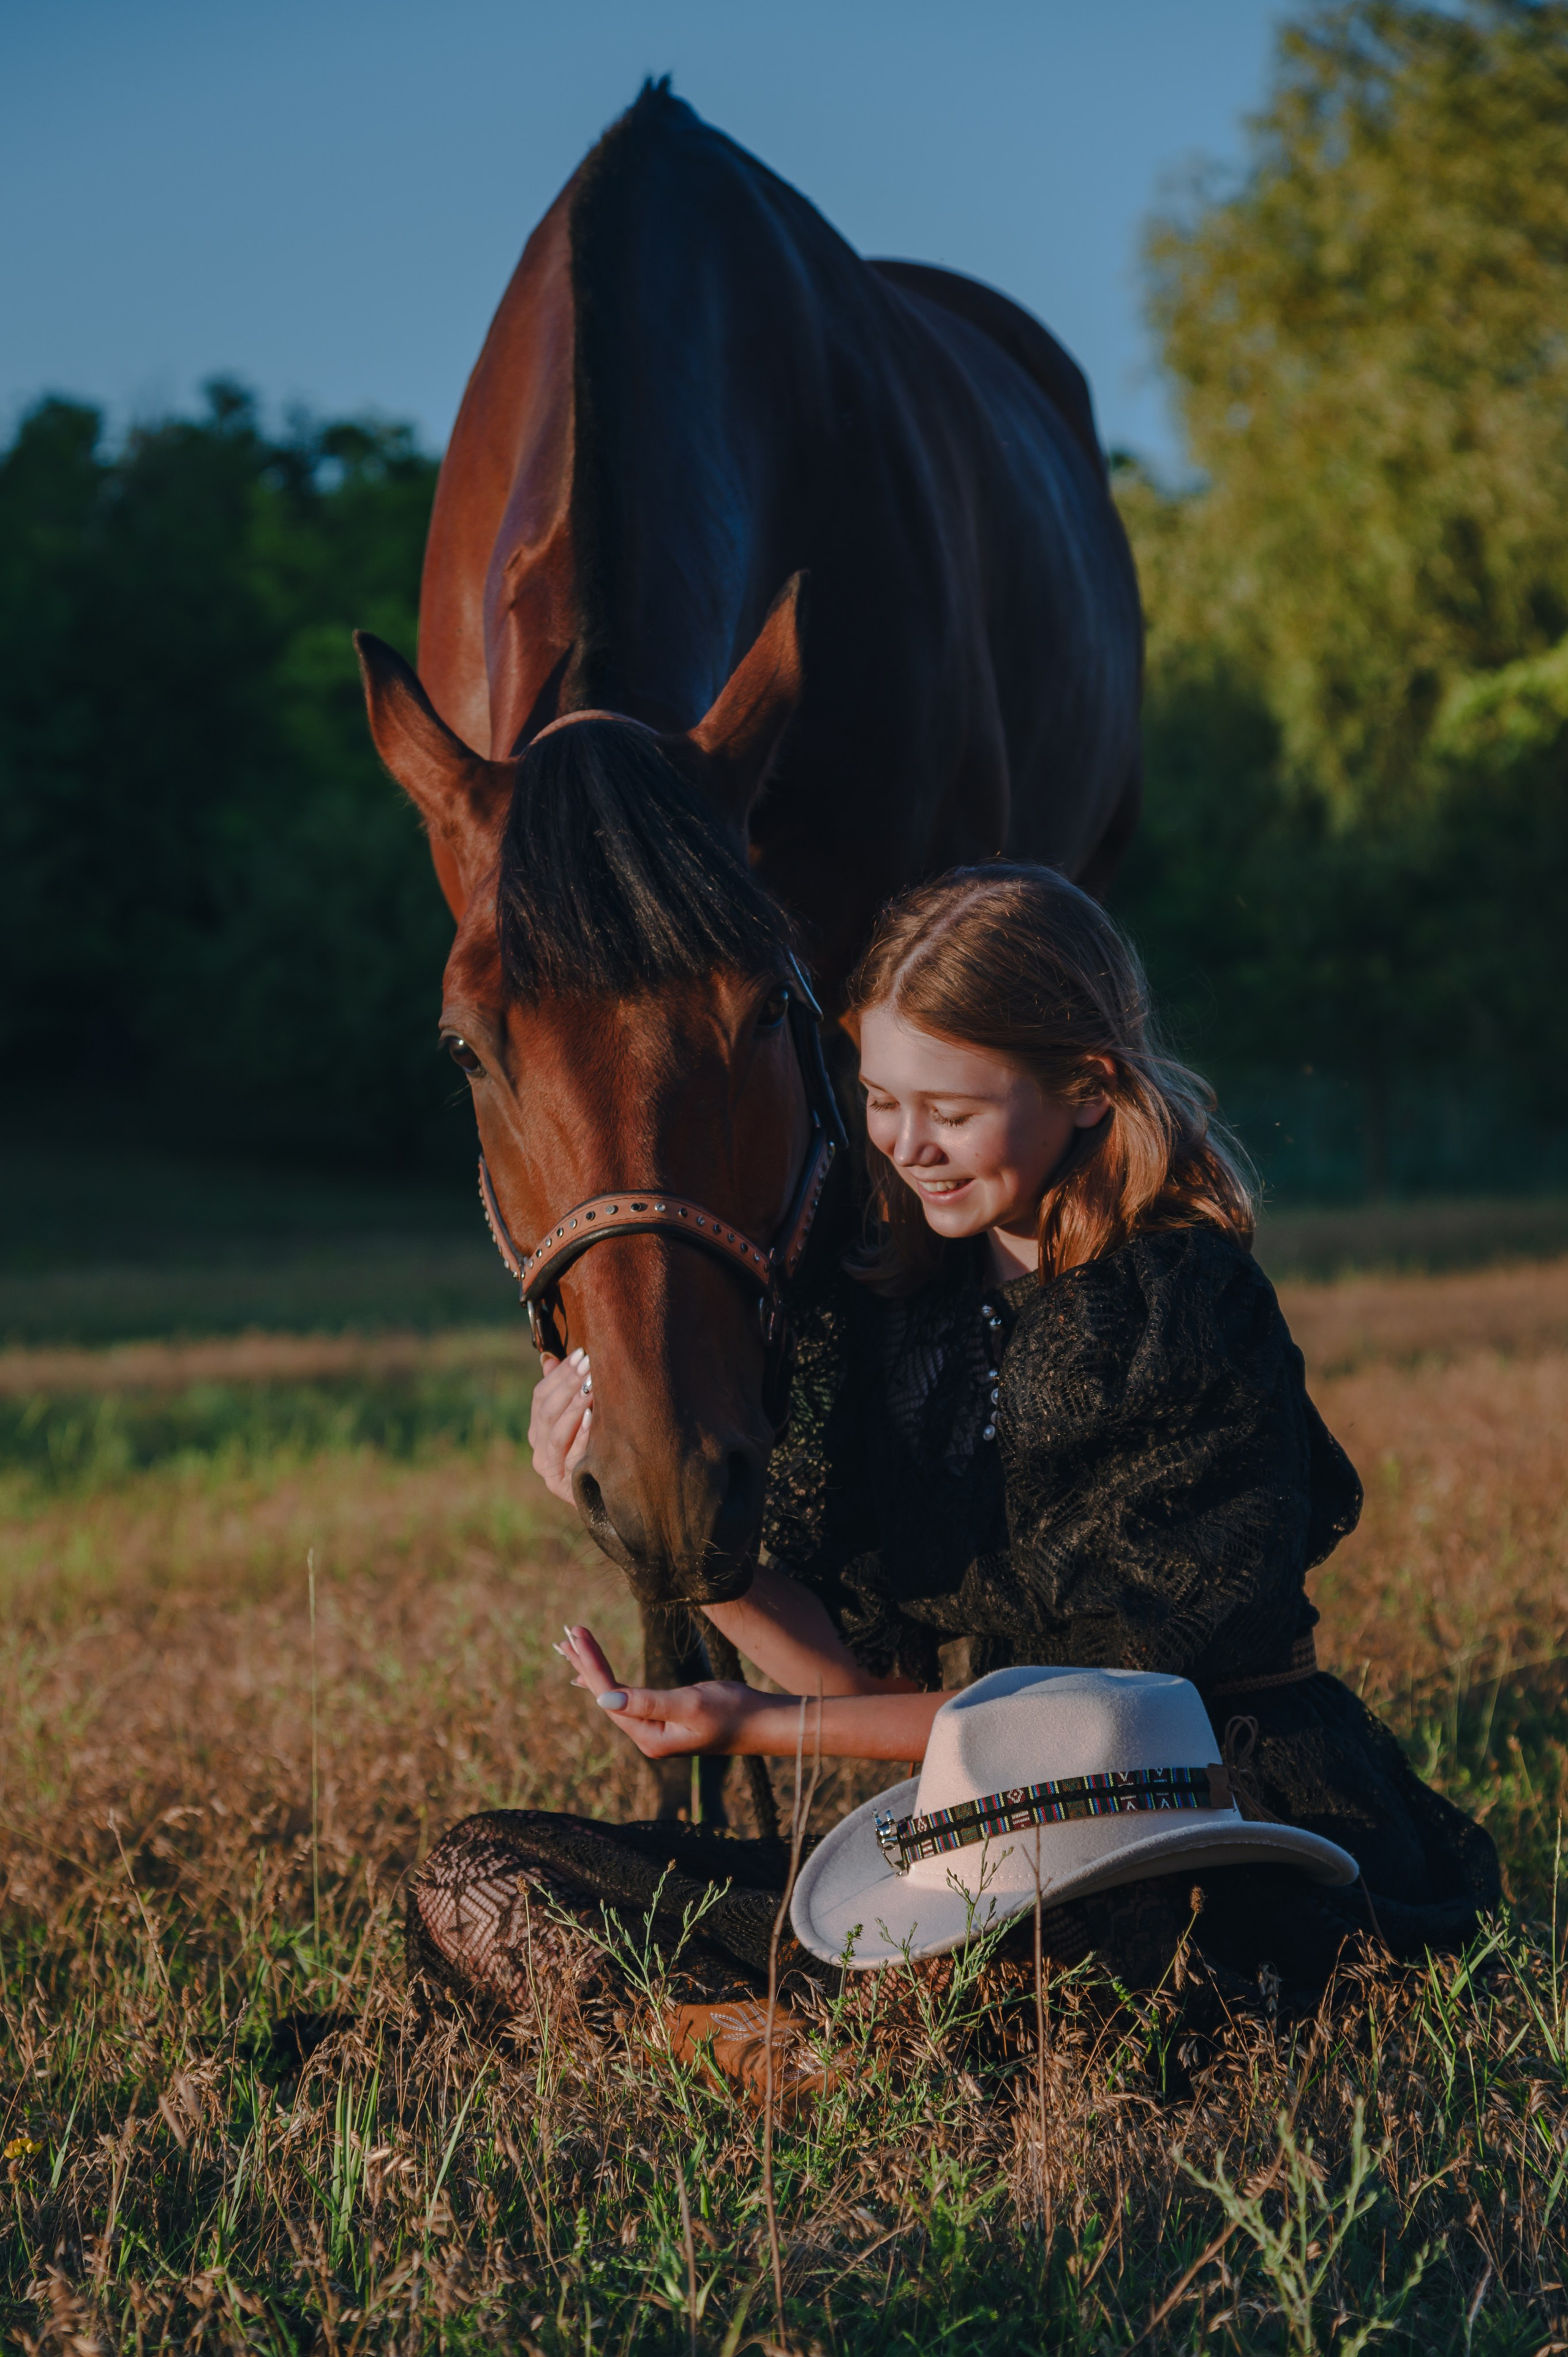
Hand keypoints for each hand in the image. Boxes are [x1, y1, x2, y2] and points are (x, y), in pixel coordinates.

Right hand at [528, 1349, 591, 1504]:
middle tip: (589, 1364)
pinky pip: (573, 1458)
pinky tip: (594, 1419)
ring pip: (556, 1435)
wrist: (610, 1498)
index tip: (581, 1353)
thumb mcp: (580, 1418)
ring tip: (591, 1387)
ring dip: (574, 1408)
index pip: (540, 1396)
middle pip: (546, 1413)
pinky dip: (582, 1437)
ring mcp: (549, 1471)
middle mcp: (538, 1450)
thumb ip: (562, 1391)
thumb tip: (548, 1358)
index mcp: (538, 1430)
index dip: (559, 1374)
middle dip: (568, 1386)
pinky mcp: (564, 1488)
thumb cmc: (597, 1450)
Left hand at [555, 1624, 765, 1757]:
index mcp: (649, 1737)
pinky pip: (628, 1697)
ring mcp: (655, 1728)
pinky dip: (610, 1681)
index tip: (578, 1633)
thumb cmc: (733, 1712)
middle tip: (564, 1634)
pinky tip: (595, 1679)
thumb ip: (647, 1702)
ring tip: (571, 1647)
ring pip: (615, 1694)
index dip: (592, 1663)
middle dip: (586, 1663)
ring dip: (594, 1669)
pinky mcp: (664, 1718)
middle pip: (606, 1695)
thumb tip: (602, 1699)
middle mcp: (647, 1736)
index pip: (610, 1695)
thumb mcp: (689, 1705)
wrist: (763, 1723)